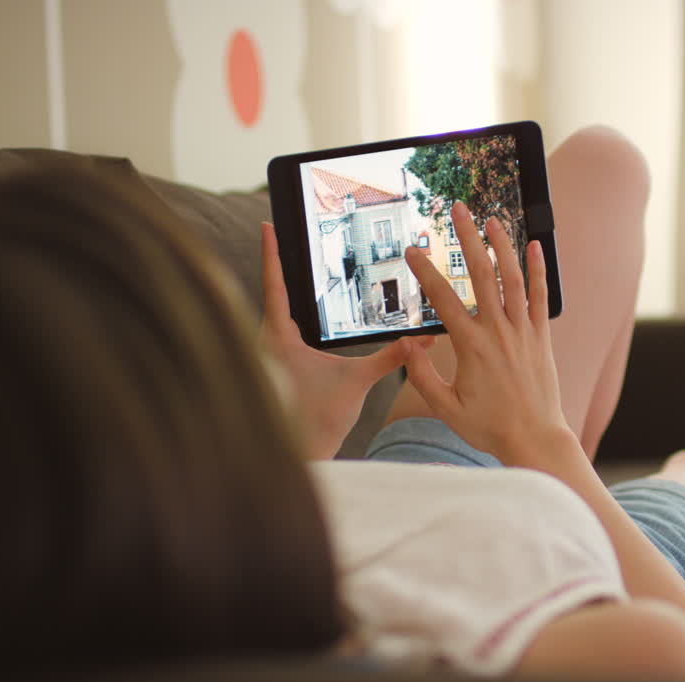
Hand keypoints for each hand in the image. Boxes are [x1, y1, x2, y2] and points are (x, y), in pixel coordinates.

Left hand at [260, 222, 430, 459]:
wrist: (302, 453)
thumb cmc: (318, 420)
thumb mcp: (357, 382)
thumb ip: (388, 357)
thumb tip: (420, 340)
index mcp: (279, 337)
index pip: (275, 284)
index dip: (272, 253)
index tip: (268, 225)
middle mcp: (265, 340)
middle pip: (270, 291)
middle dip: (276, 262)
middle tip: (282, 230)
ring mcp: (265, 353)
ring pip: (271, 311)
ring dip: (281, 287)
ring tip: (290, 258)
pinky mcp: (272, 365)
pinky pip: (276, 328)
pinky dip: (287, 311)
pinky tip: (299, 307)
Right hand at [402, 202, 572, 463]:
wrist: (534, 438)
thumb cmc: (489, 426)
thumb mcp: (445, 407)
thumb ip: (422, 375)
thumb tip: (407, 345)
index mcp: (471, 346)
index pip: (443, 299)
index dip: (426, 271)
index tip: (413, 251)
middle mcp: (498, 332)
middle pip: (482, 274)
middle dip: (468, 238)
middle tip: (458, 210)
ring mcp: (522, 332)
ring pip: (513, 278)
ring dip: (503, 245)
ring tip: (493, 219)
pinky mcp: (540, 337)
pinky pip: (540, 296)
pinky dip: (539, 270)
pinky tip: (536, 247)